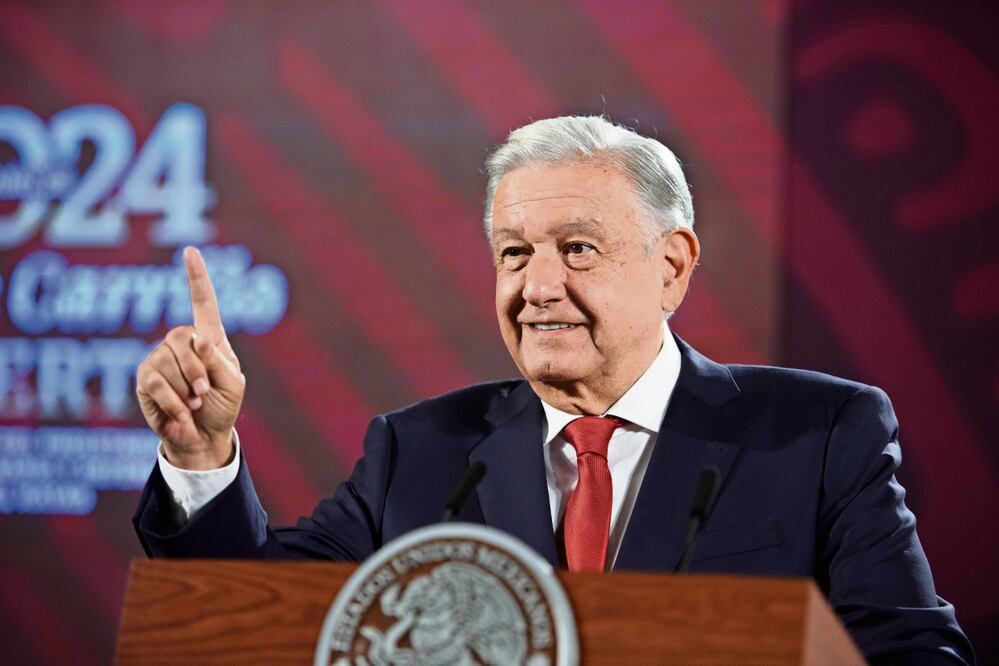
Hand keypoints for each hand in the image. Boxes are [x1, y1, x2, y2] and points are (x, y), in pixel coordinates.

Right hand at [136, 247, 245, 469]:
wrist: (203, 437)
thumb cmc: (222, 406)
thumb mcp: (233, 384)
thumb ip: (218, 361)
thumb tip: (197, 339)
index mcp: (210, 339)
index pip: (203, 303)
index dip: (197, 277)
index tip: (190, 251)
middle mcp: (182, 343)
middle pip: (181, 337)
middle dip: (196, 370)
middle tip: (204, 394)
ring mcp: (160, 358)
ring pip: (166, 362)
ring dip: (185, 390)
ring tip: (194, 405)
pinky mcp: (145, 379)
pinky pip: (155, 383)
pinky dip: (173, 403)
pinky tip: (181, 415)